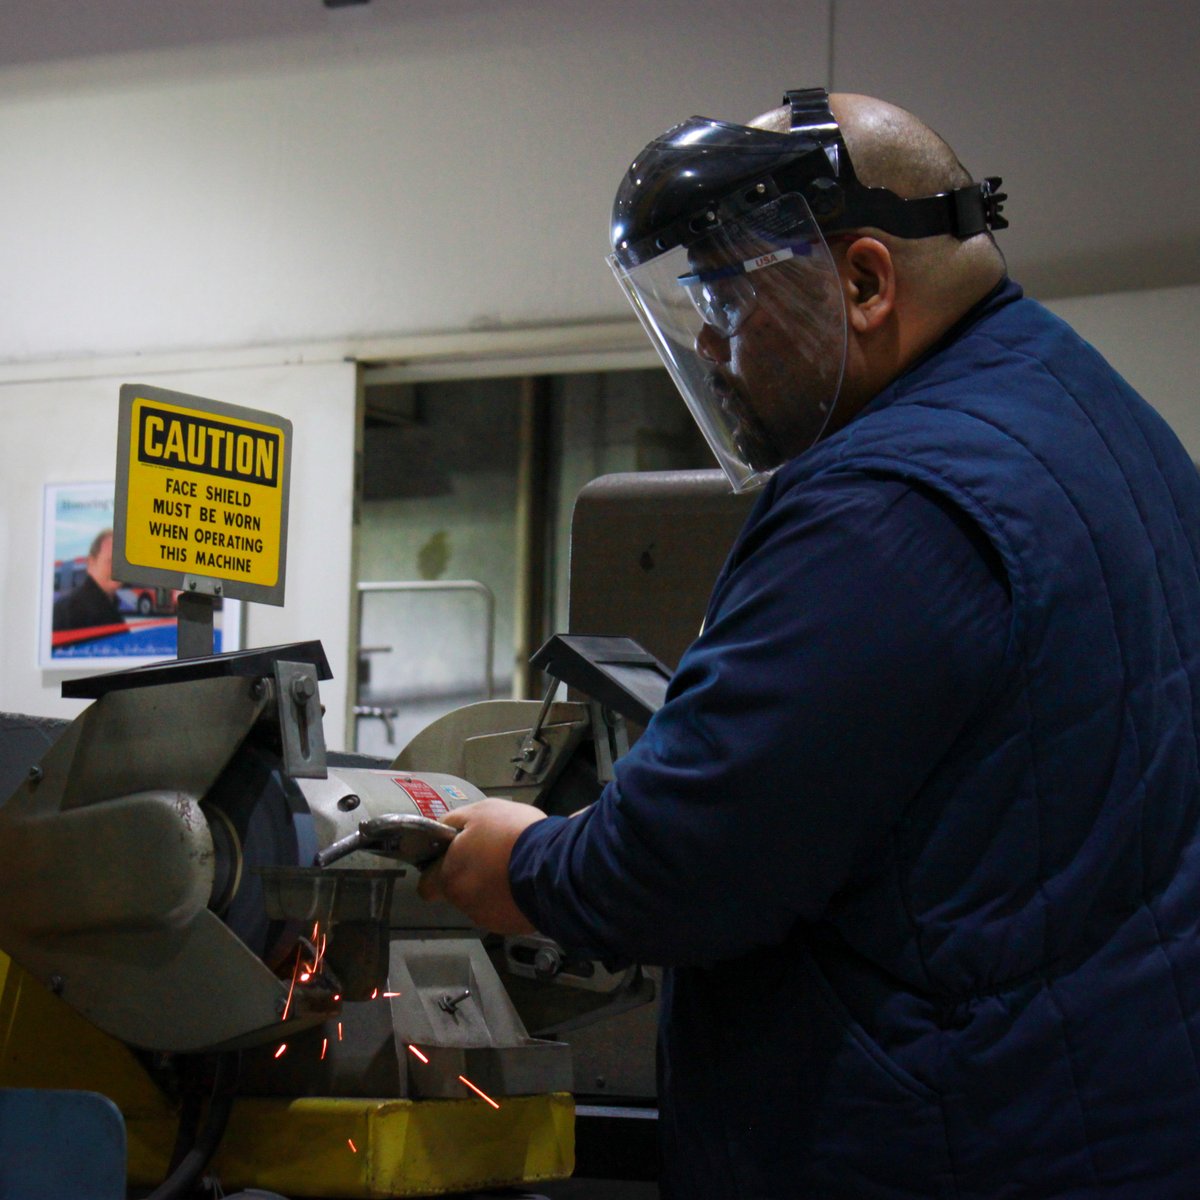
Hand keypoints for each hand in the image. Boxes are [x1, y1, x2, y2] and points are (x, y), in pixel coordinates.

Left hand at [417, 798, 545, 933]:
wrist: (555, 863)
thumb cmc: (512, 834)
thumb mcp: (479, 813)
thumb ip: (453, 822)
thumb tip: (441, 830)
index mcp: (450, 878)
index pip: (426, 886)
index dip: (435, 871)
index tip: (449, 859)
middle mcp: (465, 904)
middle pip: (458, 891)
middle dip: (470, 875)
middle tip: (491, 855)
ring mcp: (490, 918)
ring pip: (482, 901)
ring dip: (492, 887)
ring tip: (513, 866)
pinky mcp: (513, 926)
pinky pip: (505, 909)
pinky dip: (511, 898)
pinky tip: (525, 881)